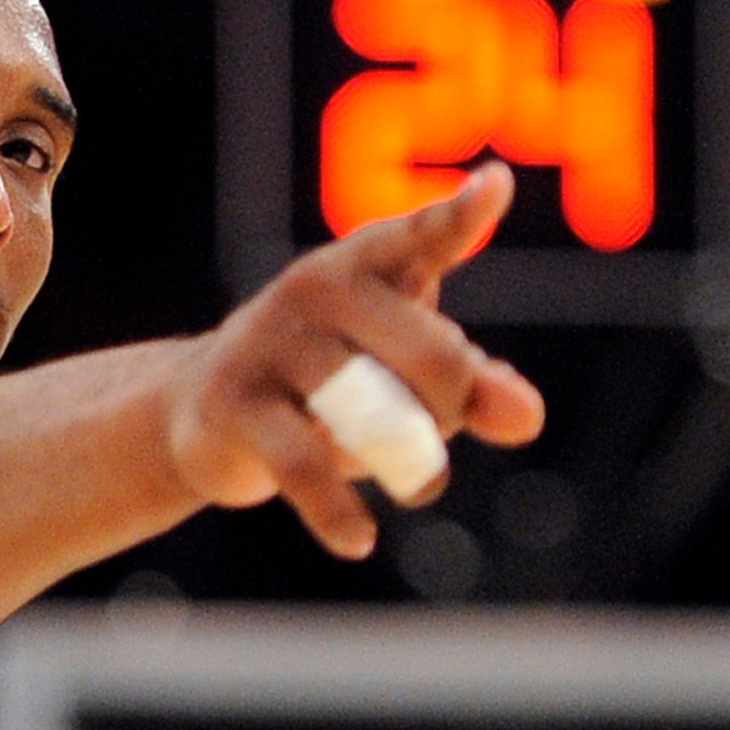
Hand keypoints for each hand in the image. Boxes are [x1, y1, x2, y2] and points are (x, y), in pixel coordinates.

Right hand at [164, 162, 544, 557]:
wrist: (202, 415)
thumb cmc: (329, 384)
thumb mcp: (406, 378)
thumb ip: (476, 387)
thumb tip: (527, 418)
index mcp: (368, 264)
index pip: (422, 237)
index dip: (458, 218)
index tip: (493, 189)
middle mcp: (317, 286)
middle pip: (432, 355)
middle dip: (453, 406)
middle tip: (437, 434)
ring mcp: (269, 340)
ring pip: (372, 413)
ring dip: (407, 460)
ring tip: (420, 483)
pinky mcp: (233, 402)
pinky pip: (303, 464)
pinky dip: (336, 512)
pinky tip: (358, 540)